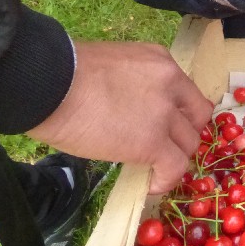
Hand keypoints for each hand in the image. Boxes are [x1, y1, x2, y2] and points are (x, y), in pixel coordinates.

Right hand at [26, 42, 212, 193]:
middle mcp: (171, 83)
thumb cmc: (64, 73)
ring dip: (175, 158)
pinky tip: (152, 184)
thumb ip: (134, 84)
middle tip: (166, 147)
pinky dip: (167, 179)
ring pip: (189, 143)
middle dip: (185, 134)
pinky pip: (175, 167)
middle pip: (197, 116)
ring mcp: (165, 113)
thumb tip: (132, 111)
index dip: (180, 113)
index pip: (186, 91)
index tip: (167, 126)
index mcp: (160, 61)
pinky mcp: (152, 142)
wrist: (47, 84)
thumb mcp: (113, 68)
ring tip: (154, 168)